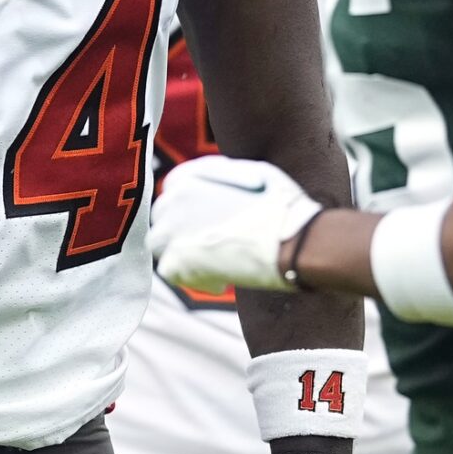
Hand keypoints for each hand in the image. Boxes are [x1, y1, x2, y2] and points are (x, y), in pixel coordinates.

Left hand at [150, 157, 320, 293]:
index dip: (189, 207)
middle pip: (164, 218)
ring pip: (161, 245)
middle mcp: (173, 200)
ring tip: (216, 264)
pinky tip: (221, 281)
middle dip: (184, 232)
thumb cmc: (282, 206)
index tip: (206, 222)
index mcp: (189, 177)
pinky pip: (171, 272)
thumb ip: (224, 176)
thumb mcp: (256, 172)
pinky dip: (193, 279)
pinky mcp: (175, 262)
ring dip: (183, 255)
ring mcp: (170, 231)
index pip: (173, 189)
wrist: (291, 242)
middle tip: (213, 246)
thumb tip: (214, 187)